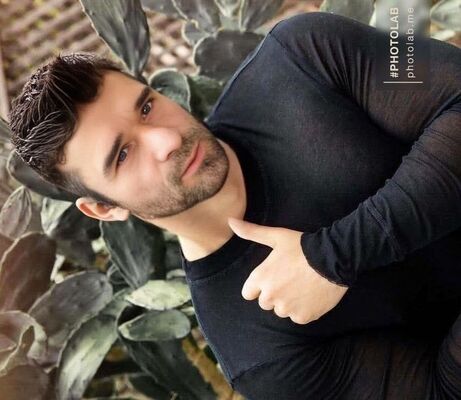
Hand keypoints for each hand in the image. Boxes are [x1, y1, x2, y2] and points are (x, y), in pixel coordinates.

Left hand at [228, 217, 348, 324]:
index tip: (272, 278)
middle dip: (274, 294)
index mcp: (260, 278)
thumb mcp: (275, 236)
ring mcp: (287, 308)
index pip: (248, 293)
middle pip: (265, 303)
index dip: (259, 286)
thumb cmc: (302, 246)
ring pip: (281, 310)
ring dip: (288, 302)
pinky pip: (297, 317)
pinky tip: (311, 294)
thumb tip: (230, 221)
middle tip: (289, 279)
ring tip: (301, 286)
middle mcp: (270, 296)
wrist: (333, 258)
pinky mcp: (303, 317)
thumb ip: (251, 232)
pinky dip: (303, 309)